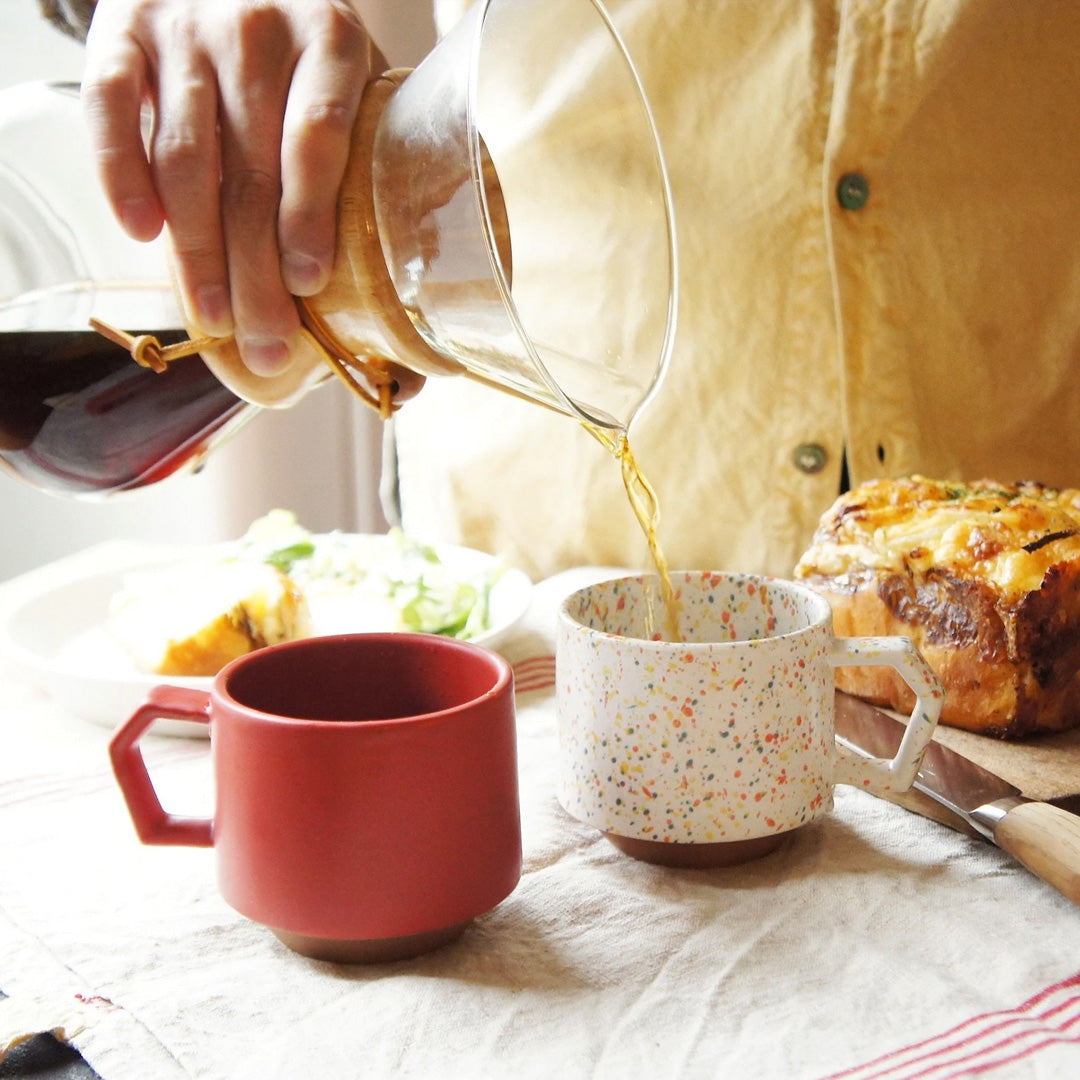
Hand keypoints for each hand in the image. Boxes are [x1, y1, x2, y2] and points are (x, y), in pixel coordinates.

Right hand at [81, 0, 381, 375]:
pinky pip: (110, 108)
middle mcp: (256, 28)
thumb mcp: (357, 83)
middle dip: (256, 271)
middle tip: (267, 342)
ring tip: (216, 320)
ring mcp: (184, 29)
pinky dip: (120, 173)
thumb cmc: (307, 54)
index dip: (310, 215)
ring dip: (197, 251)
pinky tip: (141, 234)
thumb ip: (376, 161)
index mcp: (330, 40)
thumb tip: (414, 302)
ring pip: (185, 158)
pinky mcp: (122, 33)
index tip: (309, 283)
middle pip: (252, 170)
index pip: (317, 137)